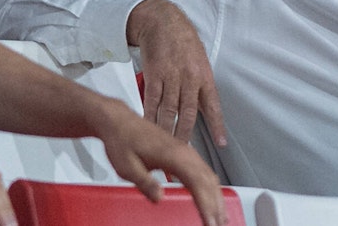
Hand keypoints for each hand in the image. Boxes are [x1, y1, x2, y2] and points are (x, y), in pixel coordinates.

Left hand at [90, 102, 228, 225]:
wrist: (119, 122)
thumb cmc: (122, 139)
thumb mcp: (127, 166)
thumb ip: (145, 182)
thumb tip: (159, 197)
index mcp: (173, 154)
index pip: (197, 182)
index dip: (206, 205)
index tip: (210, 221)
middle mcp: (183, 151)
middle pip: (208, 181)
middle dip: (216, 206)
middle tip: (218, 224)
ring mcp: (185, 151)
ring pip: (209, 176)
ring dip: (216, 197)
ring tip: (219, 216)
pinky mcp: (182, 153)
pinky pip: (203, 172)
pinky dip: (210, 188)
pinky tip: (210, 198)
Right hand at [126, 0, 226, 145]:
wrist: (163, 22)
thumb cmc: (183, 42)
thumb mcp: (200, 62)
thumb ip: (201, 87)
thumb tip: (205, 110)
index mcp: (204, 76)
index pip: (213, 105)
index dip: (217, 126)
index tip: (221, 143)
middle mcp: (189, 78)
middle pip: (188, 113)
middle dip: (185, 136)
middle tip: (182, 153)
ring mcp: (171, 77)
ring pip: (169, 111)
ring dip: (166, 131)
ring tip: (164, 147)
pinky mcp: (153, 75)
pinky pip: (152, 101)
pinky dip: (150, 116)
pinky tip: (149, 127)